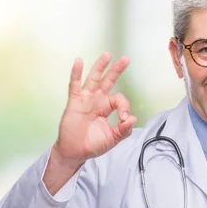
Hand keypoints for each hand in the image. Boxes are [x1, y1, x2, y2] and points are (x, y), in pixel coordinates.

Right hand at [53, 52, 137, 167]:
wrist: (75, 152)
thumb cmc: (93, 144)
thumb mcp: (113, 138)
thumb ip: (124, 130)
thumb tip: (132, 119)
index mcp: (107, 108)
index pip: (119, 99)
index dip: (124, 107)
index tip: (123, 119)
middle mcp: (97, 100)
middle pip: (108, 81)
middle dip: (116, 70)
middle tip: (126, 59)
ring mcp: (85, 100)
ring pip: (94, 79)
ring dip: (100, 67)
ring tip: (107, 55)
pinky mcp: (74, 102)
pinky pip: (75, 85)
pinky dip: (76, 73)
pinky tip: (79, 61)